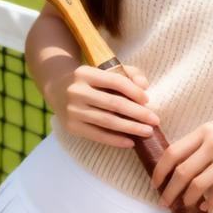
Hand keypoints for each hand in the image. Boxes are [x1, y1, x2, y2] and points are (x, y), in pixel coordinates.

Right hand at [45, 64, 159, 147]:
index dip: (133, 91)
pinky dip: (115, 140)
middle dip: (137, 113)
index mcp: (86, 73)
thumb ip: (128, 74)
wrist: (57, 89)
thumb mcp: (105, 70)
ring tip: (147, 132)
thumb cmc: (90, 80)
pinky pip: (97, 135)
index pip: (115, 81)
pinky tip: (130, 142)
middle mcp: (77, 91)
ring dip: (130, 128)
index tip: (148, 100)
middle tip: (155, 120)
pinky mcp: (71, 127)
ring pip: (107, 121)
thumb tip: (144, 86)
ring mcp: (72, 110)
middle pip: (113, 103)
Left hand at [149, 108, 212, 212]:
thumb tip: (187, 163)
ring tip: (185, 207)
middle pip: (180, 172)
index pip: (172, 152)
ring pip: (197, 186)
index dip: (159, 171)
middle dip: (169, 191)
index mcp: (207, 130)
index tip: (156, 183)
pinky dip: (210, 204)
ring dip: (187, 200)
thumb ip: (207, 141)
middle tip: (164, 202)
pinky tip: (208, 208)